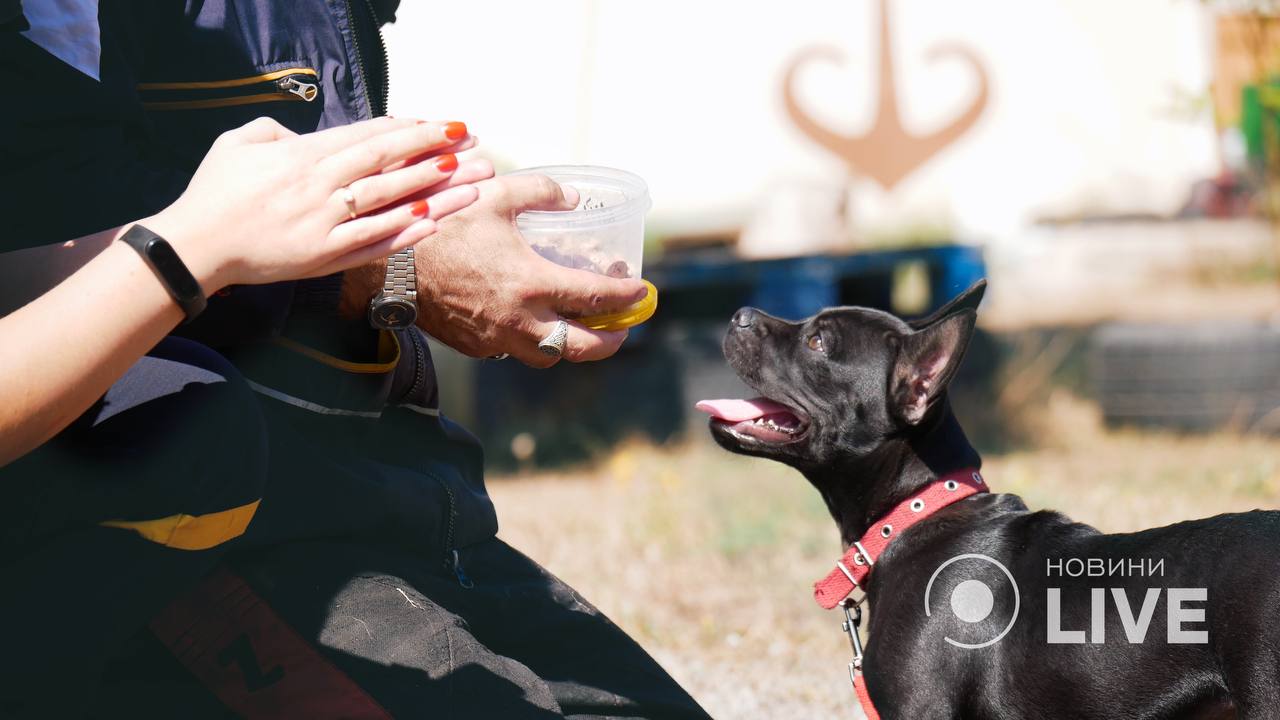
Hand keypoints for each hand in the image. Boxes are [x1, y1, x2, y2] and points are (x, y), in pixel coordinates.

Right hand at [143, 116, 485, 293]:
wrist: (194, 246)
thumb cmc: (213, 192)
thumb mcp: (239, 143)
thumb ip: (276, 131)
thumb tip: (305, 134)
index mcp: (303, 156)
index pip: (369, 137)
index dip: (411, 129)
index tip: (444, 125)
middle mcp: (320, 187)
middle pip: (389, 163)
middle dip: (436, 151)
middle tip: (474, 143)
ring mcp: (325, 224)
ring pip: (390, 201)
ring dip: (435, 190)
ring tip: (471, 180)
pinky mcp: (324, 257)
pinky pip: (373, 243)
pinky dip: (405, 232)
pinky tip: (436, 222)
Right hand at [414, 174, 648, 367]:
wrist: (392, 264)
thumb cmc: (442, 225)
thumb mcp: (495, 195)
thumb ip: (541, 193)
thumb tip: (572, 199)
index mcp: (531, 283)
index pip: (596, 299)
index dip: (626, 297)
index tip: (642, 292)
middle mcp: (520, 320)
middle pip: (581, 348)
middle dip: (610, 341)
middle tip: (622, 327)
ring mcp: (497, 339)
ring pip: (549, 356)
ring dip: (571, 345)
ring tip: (582, 327)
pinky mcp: (476, 346)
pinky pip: (515, 351)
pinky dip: (533, 341)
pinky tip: (534, 321)